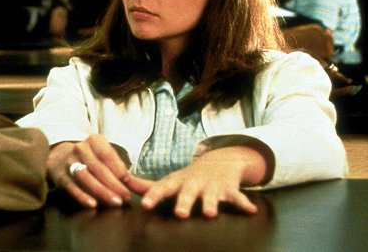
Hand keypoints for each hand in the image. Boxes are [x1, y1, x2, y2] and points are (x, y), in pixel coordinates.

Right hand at [48, 135, 132, 207]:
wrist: (59, 155)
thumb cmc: (89, 157)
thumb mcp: (102, 154)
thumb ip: (117, 166)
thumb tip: (134, 183)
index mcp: (93, 140)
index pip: (108, 155)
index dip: (119, 170)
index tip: (129, 183)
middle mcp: (80, 148)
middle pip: (99, 168)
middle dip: (114, 184)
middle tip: (126, 198)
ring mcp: (68, 162)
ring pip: (86, 177)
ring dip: (102, 191)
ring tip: (115, 202)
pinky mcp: (60, 176)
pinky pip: (72, 187)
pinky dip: (82, 196)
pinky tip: (93, 204)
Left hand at [125, 145, 267, 217]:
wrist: (219, 162)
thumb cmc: (189, 177)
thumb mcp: (169, 180)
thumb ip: (147, 186)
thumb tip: (123, 182)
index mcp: (177, 183)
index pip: (162, 189)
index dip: (152, 197)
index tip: (144, 205)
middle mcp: (193, 183)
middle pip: (187, 193)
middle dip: (183, 203)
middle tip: (180, 214)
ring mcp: (212, 186)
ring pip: (211, 196)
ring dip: (211, 204)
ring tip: (210, 213)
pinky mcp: (229, 190)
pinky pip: (238, 198)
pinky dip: (245, 204)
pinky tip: (251, 211)